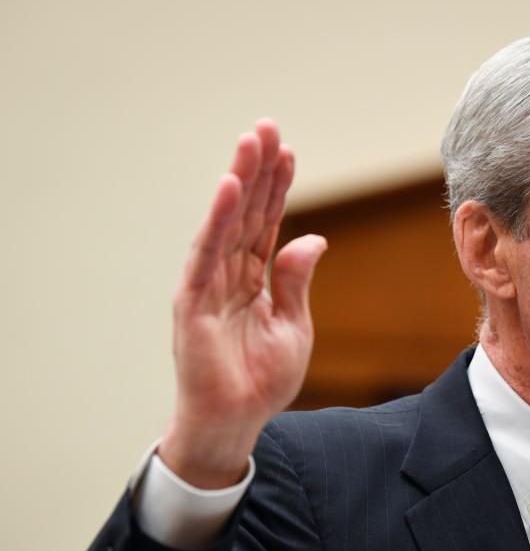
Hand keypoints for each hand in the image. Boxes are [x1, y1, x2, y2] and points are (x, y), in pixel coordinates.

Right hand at [158, 119, 326, 488]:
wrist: (236, 422)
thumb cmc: (261, 380)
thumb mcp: (293, 326)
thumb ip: (296, 281)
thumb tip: (313, 237)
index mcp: (253, 280)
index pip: (266, 223)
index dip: (277, 188)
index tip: (288, 150)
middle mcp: (228, 275)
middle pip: (246, 214)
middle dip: (258, 171)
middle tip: (267, 127)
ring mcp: (208, 287)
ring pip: (226, 225)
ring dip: (239, 182)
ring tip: (250, 142)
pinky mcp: (194, 304)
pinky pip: (207, 256)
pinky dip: (218, 221)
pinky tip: (229, 189)